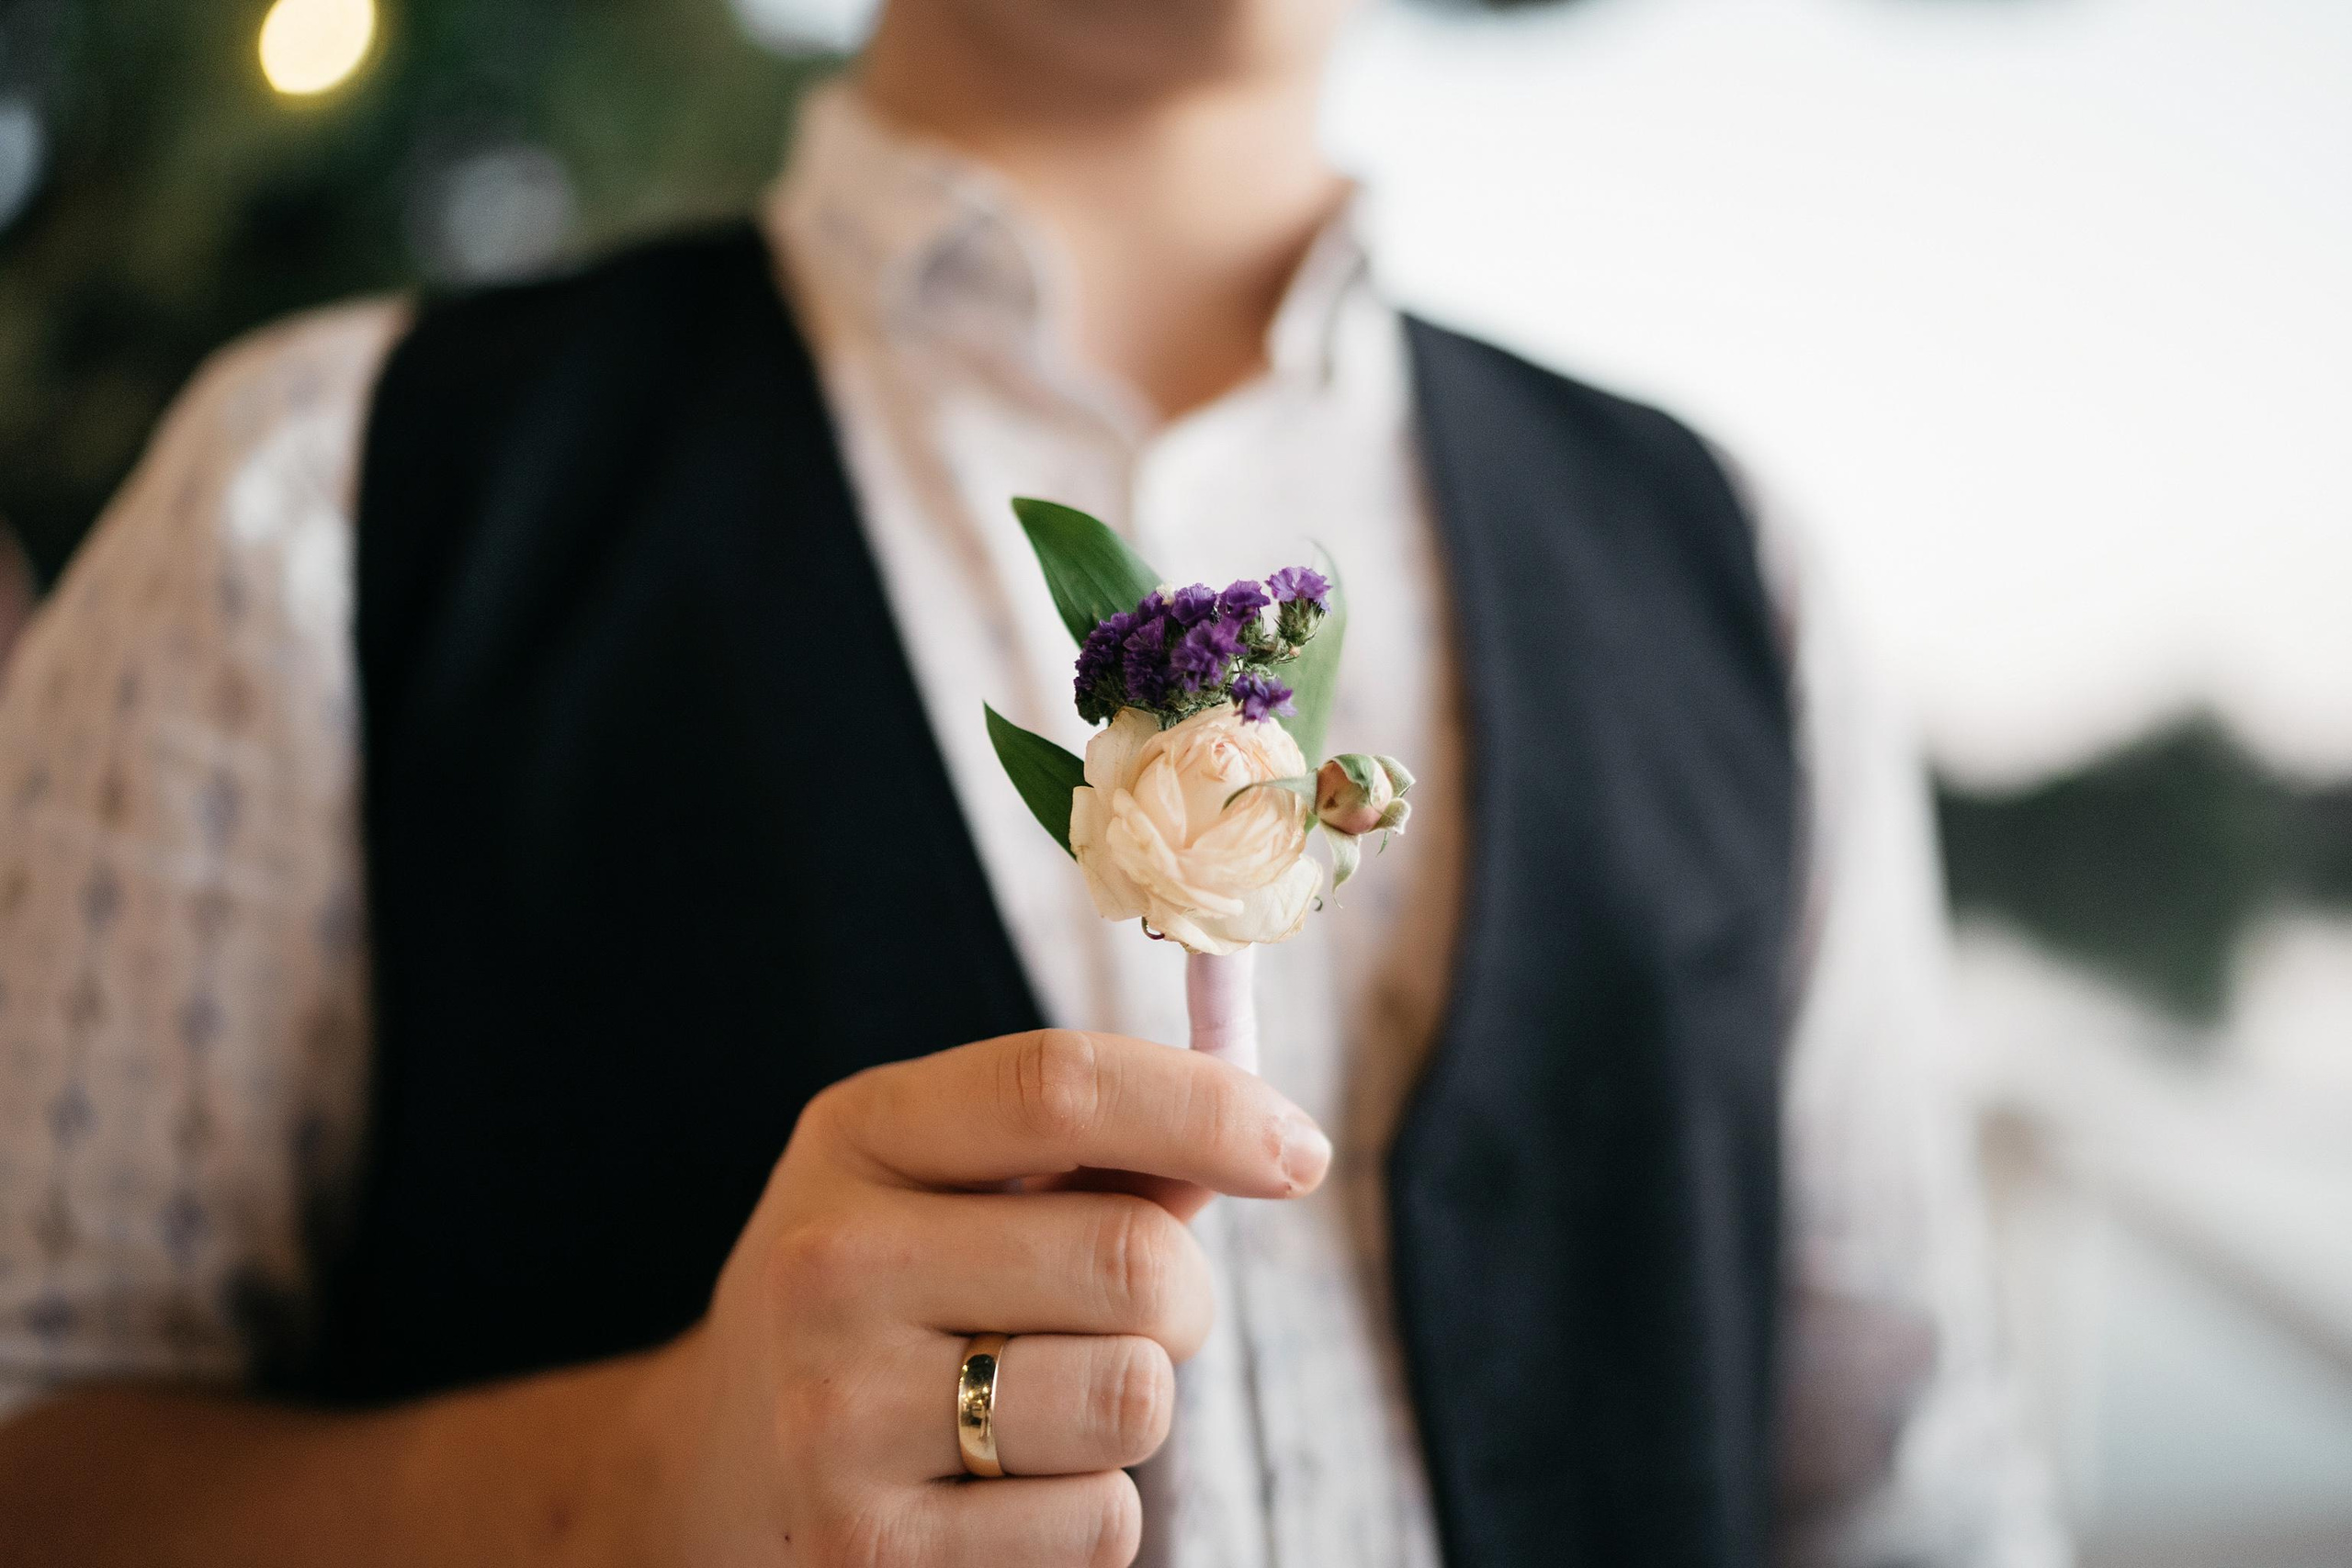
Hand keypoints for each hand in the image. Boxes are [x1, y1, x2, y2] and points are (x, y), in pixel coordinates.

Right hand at [620, 1028, 1332, 1566]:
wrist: (721, 1465)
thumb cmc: (892, 1296)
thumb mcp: (949, 1183)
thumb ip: (1096, 1154)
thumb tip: (1261, 1138)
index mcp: (858, 1135)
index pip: (1057, 1085)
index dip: (1206, 1106)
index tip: (1300, 1151)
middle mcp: (830, 1265)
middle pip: (1132, 1259)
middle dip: (1182, 1295)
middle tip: (1136, 1316)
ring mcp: (838, 1417)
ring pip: (1134, 1396)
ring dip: (1136, 1401)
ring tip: (1047, 1400)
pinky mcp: (872, 1554)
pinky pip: (1100, 1521)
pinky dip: (1092, 1508)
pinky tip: (1002, 1488)